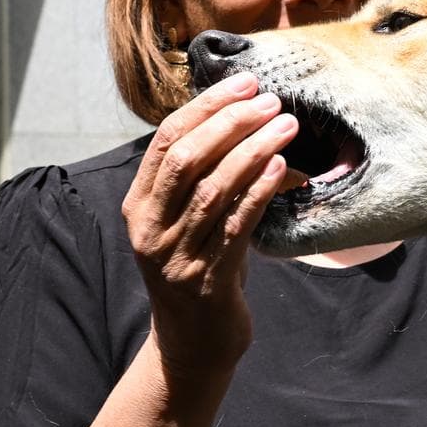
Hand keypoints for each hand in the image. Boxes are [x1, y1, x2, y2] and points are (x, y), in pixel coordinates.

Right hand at [121, 72, 296, 379]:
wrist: (195, 343)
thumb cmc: (201, 267)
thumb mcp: (189, 219)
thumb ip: (203, 176)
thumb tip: (246, 118)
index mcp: (140, 205)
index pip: (167, 140)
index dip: (206, 106)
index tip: (244, 83)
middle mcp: (150, 228)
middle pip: (187, 159)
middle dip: (230, 122)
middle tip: (270, 100)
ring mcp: (177, 255)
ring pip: (213, 189)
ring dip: (253, 150)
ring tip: (286, 125)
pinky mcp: (208, 279)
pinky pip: (235, 225)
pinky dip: (259, 191)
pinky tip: (281, 167)